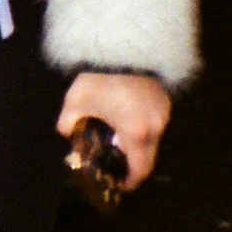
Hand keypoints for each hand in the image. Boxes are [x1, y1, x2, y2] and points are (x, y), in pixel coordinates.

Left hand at [58, 72, 171, 189]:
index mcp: (136, 133)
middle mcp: (156, 126)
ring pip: (152, 137)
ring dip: (136, 142)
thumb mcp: (75, 103)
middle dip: (132, 162)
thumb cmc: (97, 78)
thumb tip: (67, 133)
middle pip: (148, 154)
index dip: (131, 181)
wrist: (119, 46)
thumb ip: (68, 124)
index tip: (121, 185)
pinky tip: (124, 118)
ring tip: (115, 137)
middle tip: (114, 162)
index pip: (140, 168)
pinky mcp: (165, 98)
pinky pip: (154, 121)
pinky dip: (141, 126)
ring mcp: (163, 112)